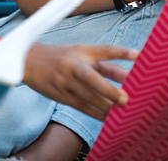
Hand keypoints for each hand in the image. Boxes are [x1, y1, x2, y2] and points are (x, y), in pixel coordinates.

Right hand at [23, 42, 137, 119]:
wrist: (28, 61)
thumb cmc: (60, 56)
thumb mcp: (78, 52)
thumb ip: (100, 63)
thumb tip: (124, 77)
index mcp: (82, 50)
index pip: (104, 49)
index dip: (121, 51)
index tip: (138, 55)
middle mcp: (74, 65)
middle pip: (92, 77)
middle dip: (109, 89)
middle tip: (125, 99)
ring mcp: (66, 81)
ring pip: (87, 96)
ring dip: (105, 105)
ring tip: (120, 111)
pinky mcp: (61, 95)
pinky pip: (81, 106)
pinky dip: (95, 113)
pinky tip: (107, 117)